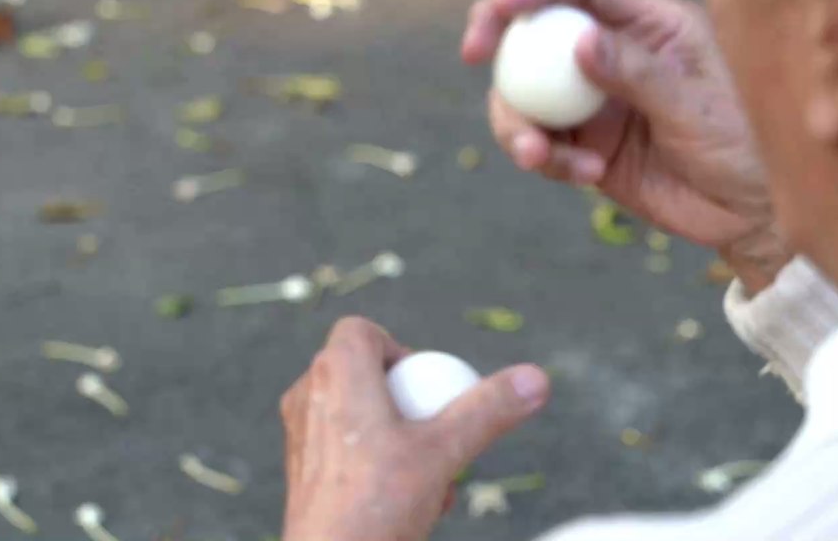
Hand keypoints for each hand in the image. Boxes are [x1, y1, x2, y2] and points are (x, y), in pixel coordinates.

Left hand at [281, 317, 549, 540]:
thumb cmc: (378, 506)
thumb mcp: (445, 452)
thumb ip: (489, 410)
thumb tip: (537, 378)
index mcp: (335, 371)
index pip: (360, 331)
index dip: (398, 350)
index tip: (426, 388)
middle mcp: (307, 394)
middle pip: (363, 372)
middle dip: (405, 399)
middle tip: (434, 434)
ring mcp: (300, 434)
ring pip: (357, 413)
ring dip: (398, 436)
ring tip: (429, 477)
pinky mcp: (301, 470)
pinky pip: (345, 447)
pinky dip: (378, 462)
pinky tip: (409, 502)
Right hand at [463, 0, 788, 291]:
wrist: (754, 216)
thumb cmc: (748, 147)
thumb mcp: (695, 106)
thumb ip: (636, 74)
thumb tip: (578, 42)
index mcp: (652, 24)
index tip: (501, 6)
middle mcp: (616, 54)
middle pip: (539, 28)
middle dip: (498, 36)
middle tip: (473, 54)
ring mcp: (596, 101)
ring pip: (526, 91)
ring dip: (515, 118)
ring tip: (534, 155)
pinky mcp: (585, 146)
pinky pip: (540, 142)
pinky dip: (544, 157)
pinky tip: (581, 175)